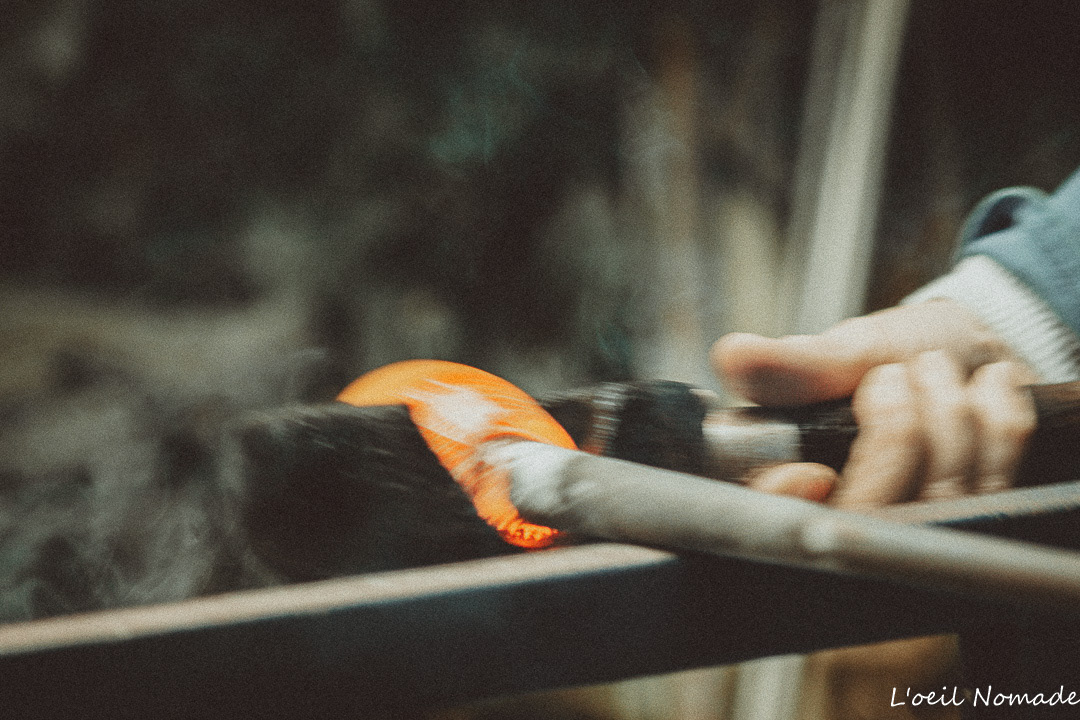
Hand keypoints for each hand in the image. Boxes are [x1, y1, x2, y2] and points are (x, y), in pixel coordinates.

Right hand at [710, 300, 1038, 507]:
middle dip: (898, 430)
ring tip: (934, 370)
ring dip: (947, 410)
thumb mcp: (843, 352)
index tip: (809, 475)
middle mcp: (859, 516)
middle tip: (895, 374)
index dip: (785, 507)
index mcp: (804, 481)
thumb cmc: (897, 352)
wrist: (976, 350)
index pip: (776, 520)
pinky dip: (993, 415)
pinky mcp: (979, 521)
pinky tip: (982, 390)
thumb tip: (731, 356)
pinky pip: (994, 475)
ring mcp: (920, 528)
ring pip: (938, 493)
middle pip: (871, 513)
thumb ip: (789, 365)